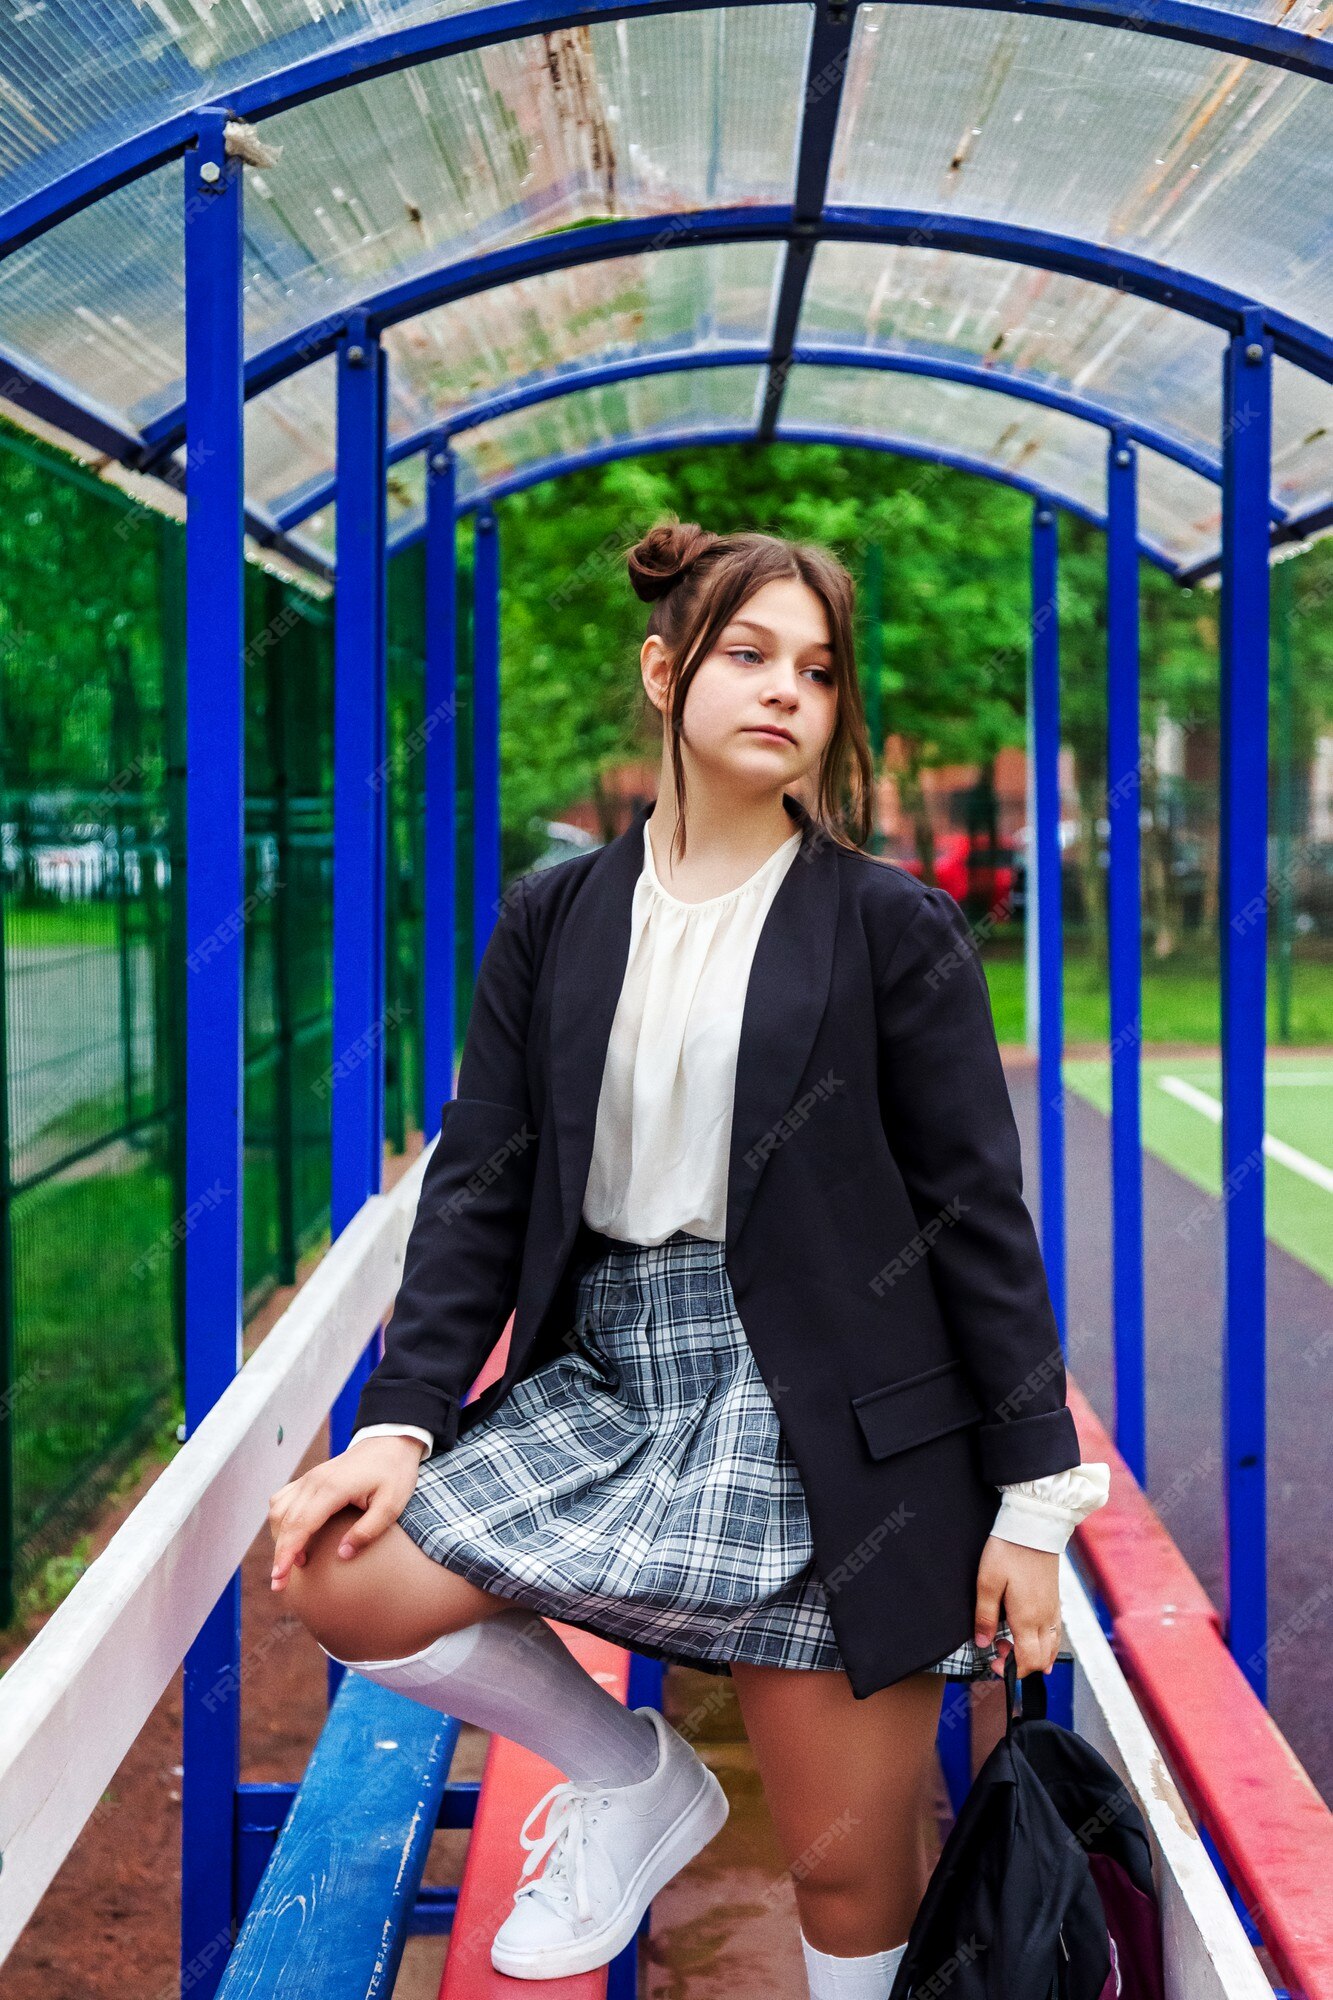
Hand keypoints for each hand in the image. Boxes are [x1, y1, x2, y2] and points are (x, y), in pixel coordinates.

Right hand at [267, 1435, 424, 1590]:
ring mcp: (309, 1477)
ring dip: (279, 1537)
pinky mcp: (310, 1478)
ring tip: (292, 1562)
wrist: (391, 1442)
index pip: (301, 1524)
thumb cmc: (394, 1474)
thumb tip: (342, 1555)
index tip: (279, 1577)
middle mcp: (314, 1481)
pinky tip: (292, 1536)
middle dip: (279, 1554)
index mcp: (333, 1487)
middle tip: (279, 1584)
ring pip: (278, 1510)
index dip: (287, 1553)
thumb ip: (367, 1531)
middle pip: (285, 1521)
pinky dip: (281, 1520)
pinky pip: (283, 1499)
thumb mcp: (391, 1505)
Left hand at [973, 1536, 1061, 1675]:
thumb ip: (985, 1615)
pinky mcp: (1055, 1600)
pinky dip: (1047, 1645)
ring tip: (1013, 1645)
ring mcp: (1053, 1610)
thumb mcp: (987, 1582)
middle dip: (1022, 1665)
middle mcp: (1045, 1619)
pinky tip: (1035, 1639)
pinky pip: (1056, 1634)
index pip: (1028, 1662)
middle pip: (1042, 1660)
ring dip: (1035, 1656)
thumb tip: (983, 1643)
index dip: (1011, 1671)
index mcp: (1028, 1619)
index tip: (993, 1665)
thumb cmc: (1008, 1551)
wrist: (1034, 1526)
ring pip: (1052, 1648)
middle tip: (999, 1650)